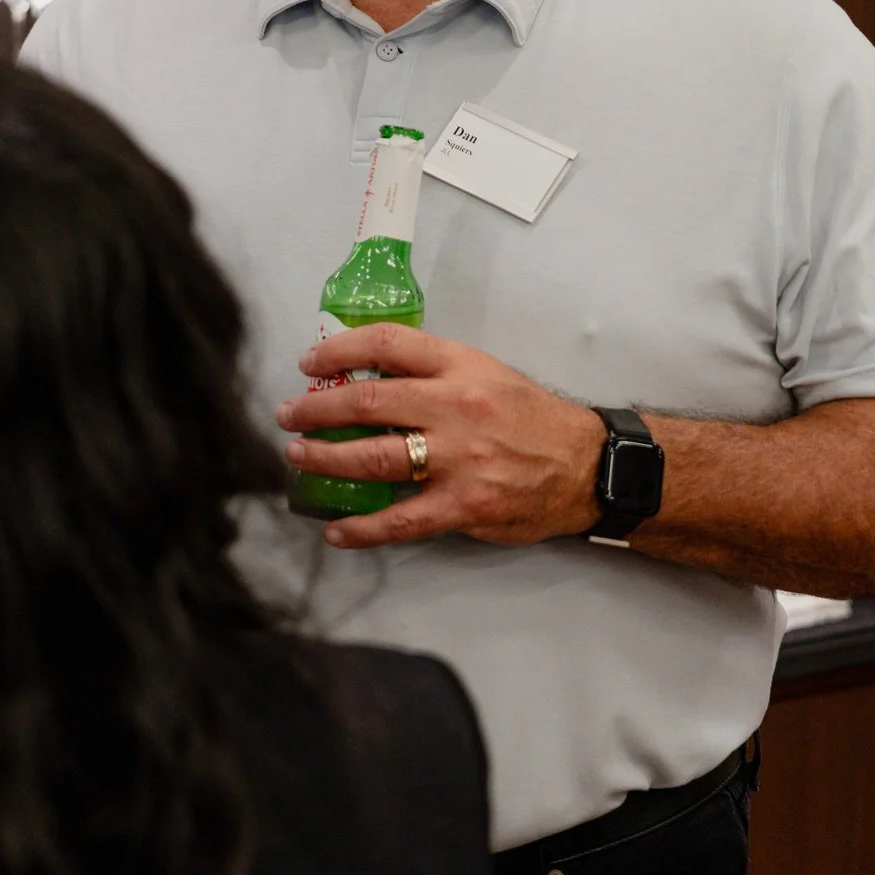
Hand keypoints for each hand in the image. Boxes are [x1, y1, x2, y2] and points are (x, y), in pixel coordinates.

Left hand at [278, 323, 605, 549]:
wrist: (586, 465)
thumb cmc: (529, 417)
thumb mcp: (486, 372)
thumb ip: (431, 371)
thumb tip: (365, 372)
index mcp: (461, 368)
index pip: (389, 344)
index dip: (340, 349)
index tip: (309, 363)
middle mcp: (456, 408)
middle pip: (368, 402)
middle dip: (317, 409)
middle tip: (288, 414)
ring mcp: (458, 460)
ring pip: (374, 458)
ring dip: (326, 459)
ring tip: (299, 457)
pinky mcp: (464, 507)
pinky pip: (400, 521)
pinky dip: (362, 528)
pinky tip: (336, 530)